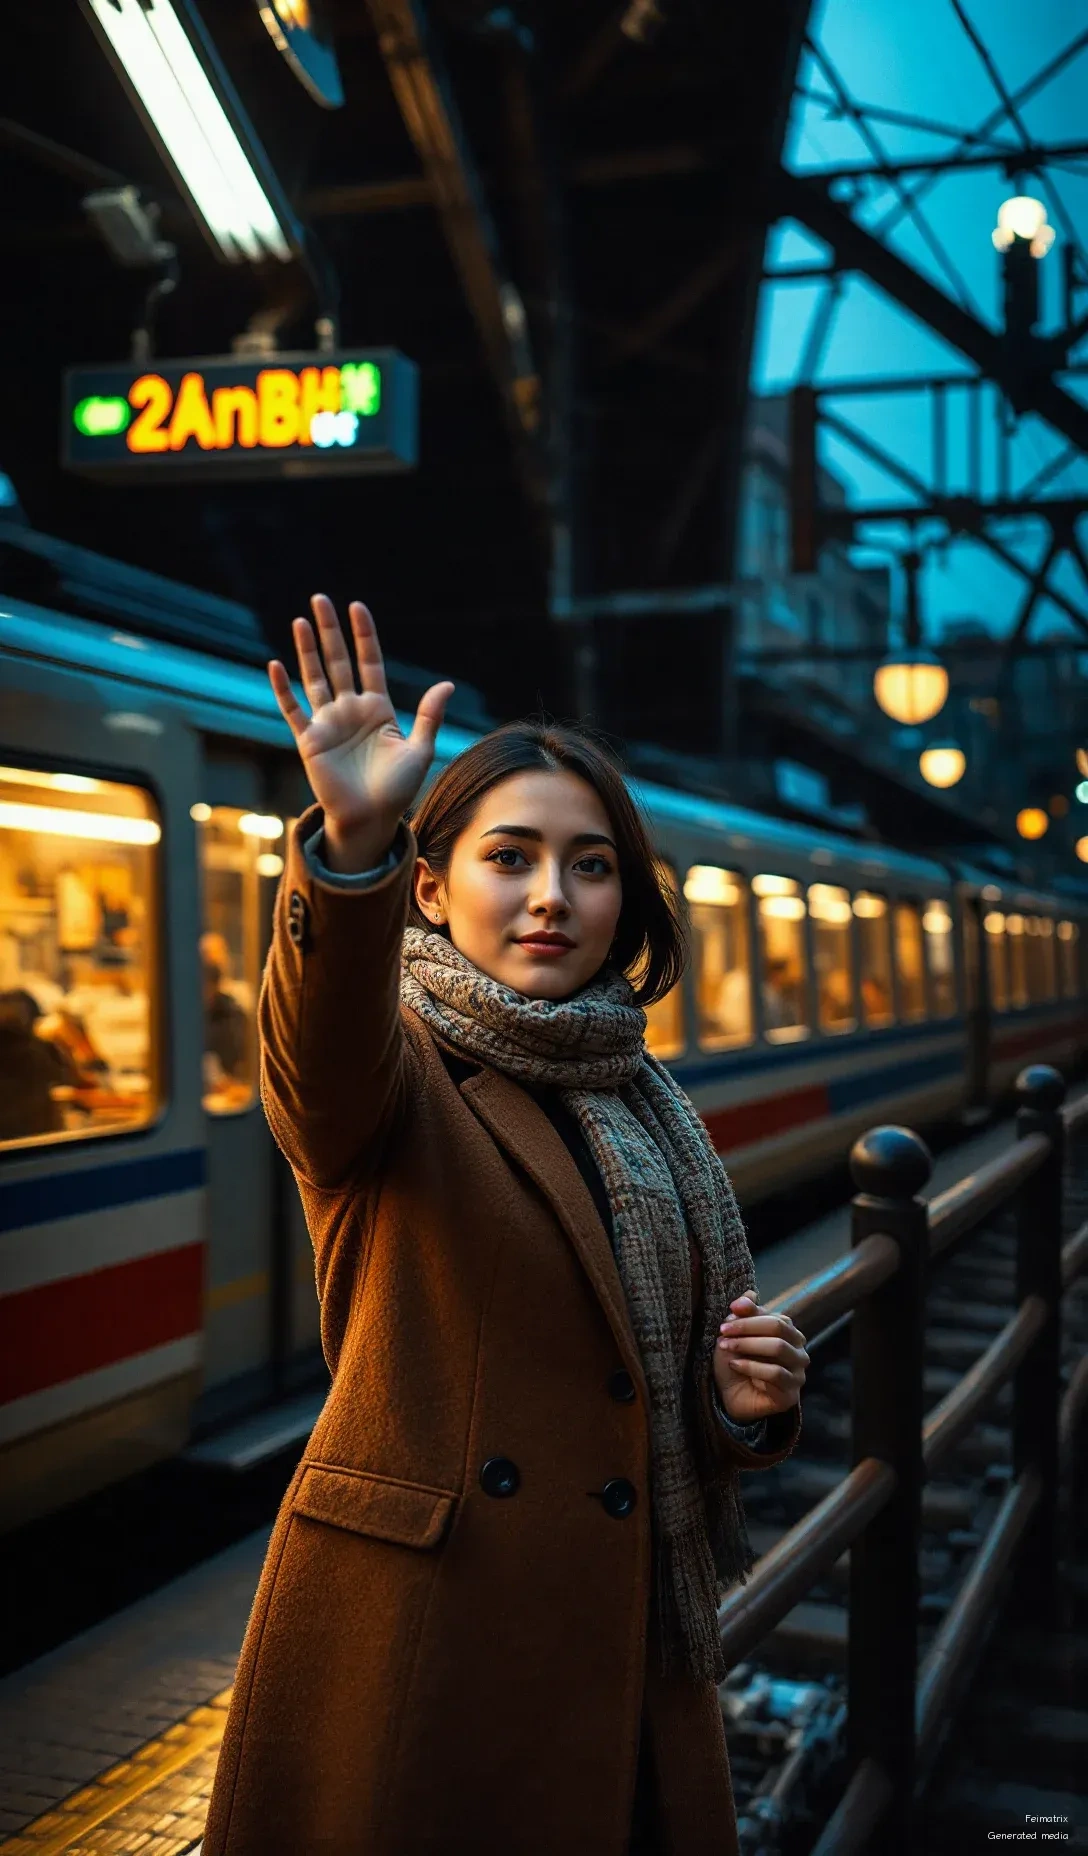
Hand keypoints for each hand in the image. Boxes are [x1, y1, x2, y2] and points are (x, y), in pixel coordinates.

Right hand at [268, 594, 453, 862]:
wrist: (370, 820)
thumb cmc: (396, 790)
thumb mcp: (419, 750)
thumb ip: (429, 717)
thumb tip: (447, 684)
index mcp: (378, 709)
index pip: (369, 662)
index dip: (364, 635)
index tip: (357, 607)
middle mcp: (350, 710)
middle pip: (338, 662)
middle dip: (330, 631)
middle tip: (320, 598)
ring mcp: (328, 723)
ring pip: (314, 678)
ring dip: (306, 650)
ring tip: (300, 621)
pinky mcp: (309, 740)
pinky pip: (293, 710)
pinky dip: (283, 689)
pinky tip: (275, 665)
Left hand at [713, 1295, 807, 1424]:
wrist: (730, 1396)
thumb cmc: (736, 1360)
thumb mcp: (736, 1334)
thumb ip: (744, 1313)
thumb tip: (749, 1294)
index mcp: (790, 1333)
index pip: (774, 1317)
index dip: (749, 1316)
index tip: (726, 1319)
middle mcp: (799, 1352)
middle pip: (778, 1329)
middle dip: (747, 1328)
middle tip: (723, 1333)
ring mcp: (798, 1374)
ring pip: (778, 1349)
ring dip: (747, 1346)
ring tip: (726, 1347)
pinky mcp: (790, 1395)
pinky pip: (775, 1374)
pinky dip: (751, 1366)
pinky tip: (735, 1364)